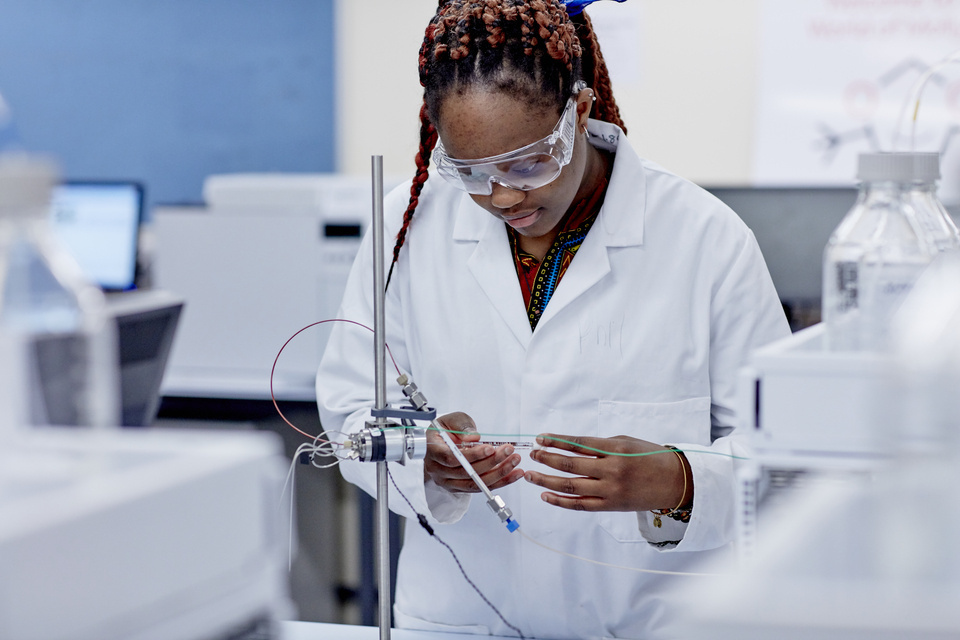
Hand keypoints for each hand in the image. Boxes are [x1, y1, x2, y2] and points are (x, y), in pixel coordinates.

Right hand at [423, 412, 523, 493]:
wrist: (443, 441)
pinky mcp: (461, 488)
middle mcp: (438, 470)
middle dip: (491, 462)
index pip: (451, 458)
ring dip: (499, 473)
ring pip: (476, 483)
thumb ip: (461, 426)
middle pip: (466, 472)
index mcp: (432, 451)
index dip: (471, 455)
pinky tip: (514, 474)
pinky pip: (482, 487)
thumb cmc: (446, 429)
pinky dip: (500, 481)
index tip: (490, 448)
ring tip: (514, 462)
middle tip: (508, 451)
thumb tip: (473, 437)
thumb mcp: (452, 419)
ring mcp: (449, 482)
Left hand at [523, 433, 692, 511]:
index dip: (556, 440)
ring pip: (571, 486)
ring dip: (547, 480)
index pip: (578, 444)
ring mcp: (610, 490)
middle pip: (570, 465)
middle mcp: (612, 470)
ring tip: (530, 474)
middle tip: (532, 454)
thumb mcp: (626, 442)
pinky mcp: (611, 505)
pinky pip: (580, 505)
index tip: (540, 438)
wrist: (674, 481)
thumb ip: (600, 445)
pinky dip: (561, 501)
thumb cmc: (649, 456)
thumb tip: (570, 447)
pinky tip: (545, 495)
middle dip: (547, 458)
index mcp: (615, 449)